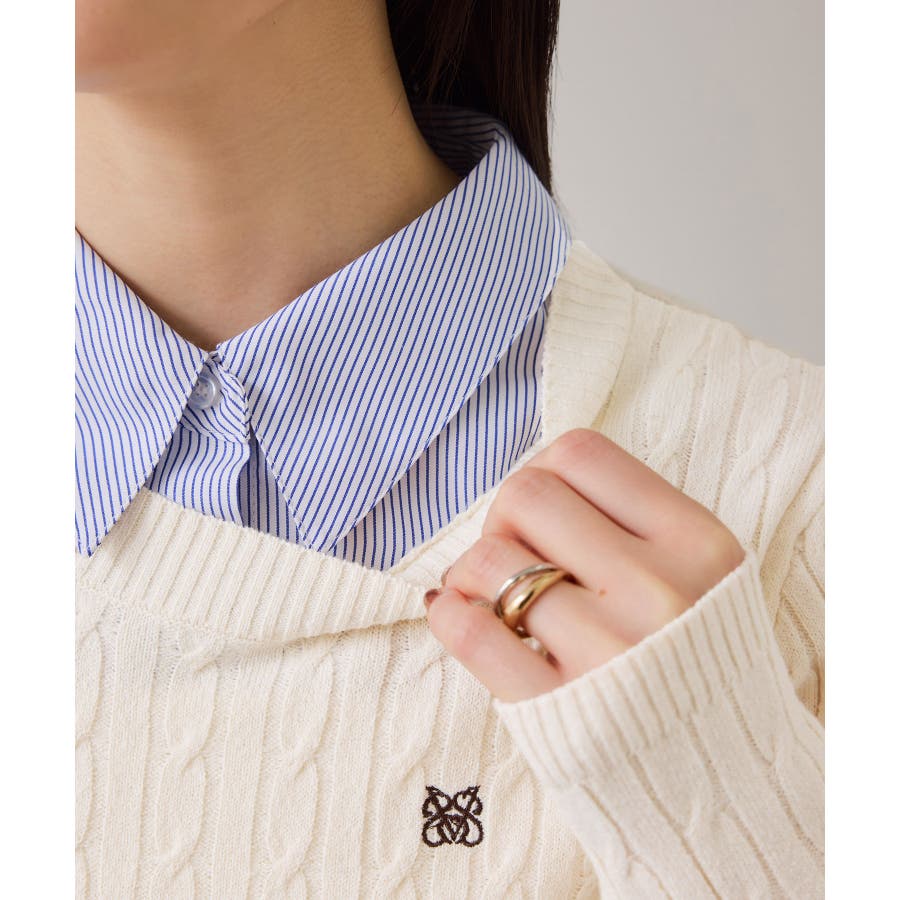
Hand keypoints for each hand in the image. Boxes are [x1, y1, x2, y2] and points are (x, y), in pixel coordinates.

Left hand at [424, 428, 746, 702]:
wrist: (731, 787)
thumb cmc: (698, 666)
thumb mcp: (702, 576)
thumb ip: (631, 523)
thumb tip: (526, 487)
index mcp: (698, 543)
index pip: (582, 453)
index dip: (542, 473)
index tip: (541, 514)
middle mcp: (659, 591)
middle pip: (528, 493)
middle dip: (502, 518)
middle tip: (510, 557)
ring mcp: (610, 654)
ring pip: (491, 560)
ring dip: (470, 572)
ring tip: (486, 597)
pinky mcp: (564, 714)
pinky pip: (472, 635)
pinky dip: (448, 614)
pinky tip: (457, 615)